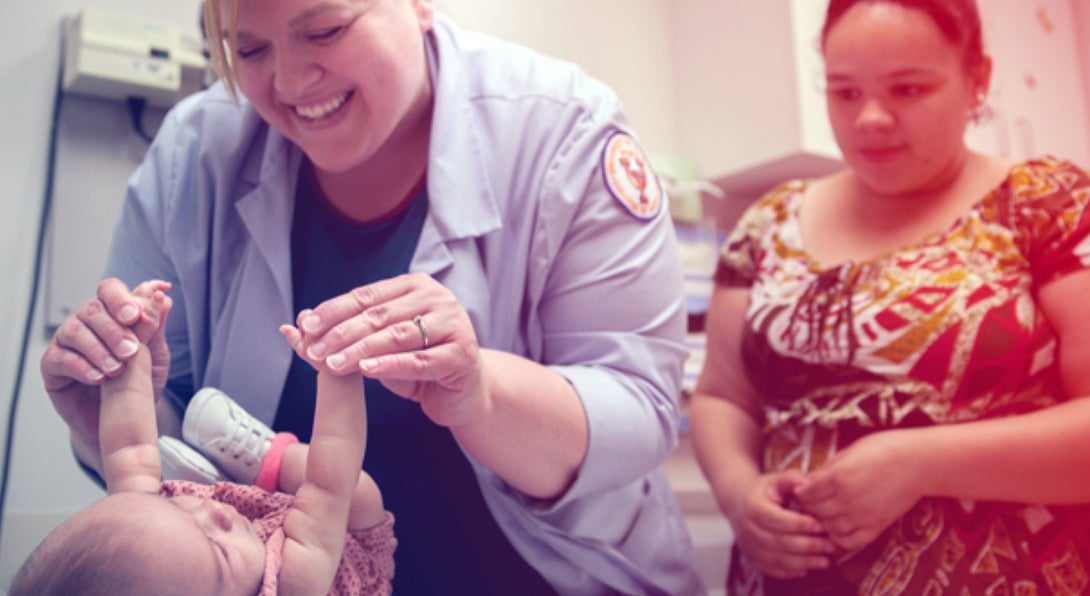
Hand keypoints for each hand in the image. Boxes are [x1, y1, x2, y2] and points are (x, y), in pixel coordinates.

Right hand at [40, 278, 171, 459]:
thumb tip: (163, 298)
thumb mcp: (153, 355)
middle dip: (114, 330)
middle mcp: (86, 321)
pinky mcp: (52, 364)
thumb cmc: (136, 382)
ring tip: (117, 369)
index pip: (110, 291)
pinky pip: (61, 358)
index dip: (121, 299)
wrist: (121, 420)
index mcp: (112, 313)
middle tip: (131, 352)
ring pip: (74, 332)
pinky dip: (82, 367)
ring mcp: (66, 341)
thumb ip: (154, 327)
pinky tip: (98, 378)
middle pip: (92, 310)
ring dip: (98, 350)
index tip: (135, 315)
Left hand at [290, 273, 485, 427]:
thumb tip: (299, 323)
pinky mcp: (462, 355)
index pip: (367, 296)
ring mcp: (454, 324)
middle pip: (380, 315)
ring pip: (398, 336)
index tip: (306, 326)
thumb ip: (353, 333)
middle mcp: (438, 298)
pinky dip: (390, 364)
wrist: (464, 392)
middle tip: (314, 349)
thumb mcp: (384, 345)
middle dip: (342, 333)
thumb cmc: (419, 364)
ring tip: (332, 363)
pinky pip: (419, 360)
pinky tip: (366, 369)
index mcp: (416, 286)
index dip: (334, 310)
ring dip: (360, 350)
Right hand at [729, 471, 834, 578]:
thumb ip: (790, 479)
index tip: (819, 525)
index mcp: (752, 507)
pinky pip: (773, 570)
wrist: (740, 504)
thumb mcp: (775, 480)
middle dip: (807, 545)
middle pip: (778, 542)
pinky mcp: (753, 560)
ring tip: (825, 561)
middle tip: (830, 545)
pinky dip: (792, 572)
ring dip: (803, 562)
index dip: (797, 524)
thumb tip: (805, 482)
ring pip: (777, 559)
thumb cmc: (765, 491)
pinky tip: (809, 568)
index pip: (775, 519)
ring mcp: (749, 547)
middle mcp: (747, 529)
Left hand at [793, 430, 921, 551]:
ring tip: (821, 516)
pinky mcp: (877, 527)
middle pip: (814, 512)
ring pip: (829, 529)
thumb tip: (810, 480)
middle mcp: (847, 500)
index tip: (801, 490)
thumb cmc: (886, 448)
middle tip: (808, 504)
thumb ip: (829, 468)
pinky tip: (837, 531)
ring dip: (821, 524)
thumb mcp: (850, 451)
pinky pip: (850, 542)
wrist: (920, 462)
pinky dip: (839, 539)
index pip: (806, 494)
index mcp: (839, 478)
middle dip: (807, 508)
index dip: (800, 493)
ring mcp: (862, 516)